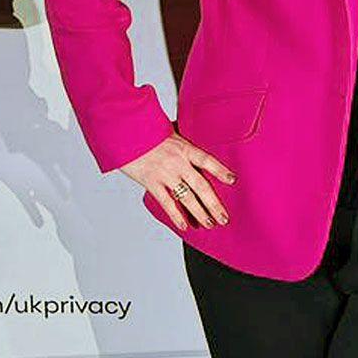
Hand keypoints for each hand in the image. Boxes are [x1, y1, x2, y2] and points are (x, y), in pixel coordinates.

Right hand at [120, 134, 234, 228]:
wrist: (125, 133)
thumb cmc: (147, 132)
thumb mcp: (170, 133)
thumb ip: (184, 144)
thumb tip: (196, 148)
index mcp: (184, 148)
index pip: (207, 160)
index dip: (221, 171)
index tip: (233, 180)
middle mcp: (177, 162)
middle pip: (201, 186)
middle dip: (214, 204)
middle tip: (224, 217)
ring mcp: (165, 174)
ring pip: (187, 198)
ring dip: (200, 213)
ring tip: (209, 224)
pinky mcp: (152, 183)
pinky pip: (167, 203)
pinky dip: (176, 216)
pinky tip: (184, 225)